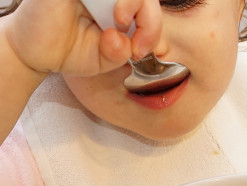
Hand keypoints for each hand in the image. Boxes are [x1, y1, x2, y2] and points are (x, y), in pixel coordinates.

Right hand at [3, 0, 161, 76]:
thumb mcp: (105, 59)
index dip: (152, 26)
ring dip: (133, 2)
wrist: (35, 52)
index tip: (139, 50)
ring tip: (119, 22)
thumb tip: (127, 41)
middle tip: (136, 43)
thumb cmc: (69, 51)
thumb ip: (123, 51)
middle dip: (150, 17)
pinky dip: (116, 0)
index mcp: (117, 6)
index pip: (146, 6)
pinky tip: (112, 13)